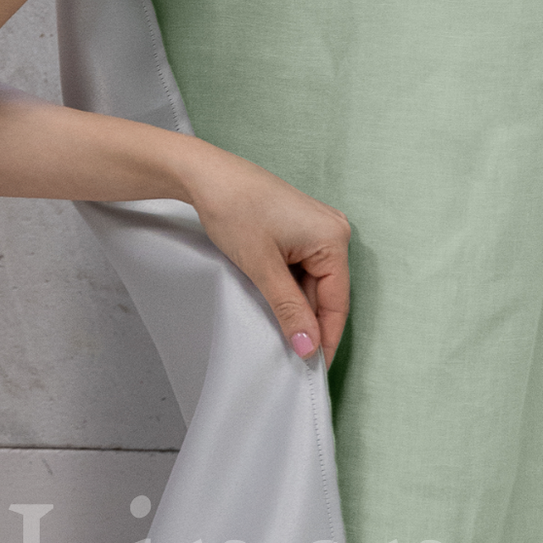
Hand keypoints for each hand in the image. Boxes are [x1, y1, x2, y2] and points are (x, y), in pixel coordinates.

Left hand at [184, 146, 351, 360]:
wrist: (205, 174)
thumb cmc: (234, 209)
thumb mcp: (262, 267)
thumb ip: (289, 309)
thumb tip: (309, 347)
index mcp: (333, 238)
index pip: (337, 302)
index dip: (326, 336)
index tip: (315, 368)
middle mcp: (333, 231)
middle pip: (326, 292)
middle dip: (308, 320)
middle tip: (290, 353)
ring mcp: (316, 227)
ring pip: (312, 282)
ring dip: (295, 304)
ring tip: (277, 326)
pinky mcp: (299, 227)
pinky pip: (302, 267)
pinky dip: (288, 286)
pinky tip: (272, 299)